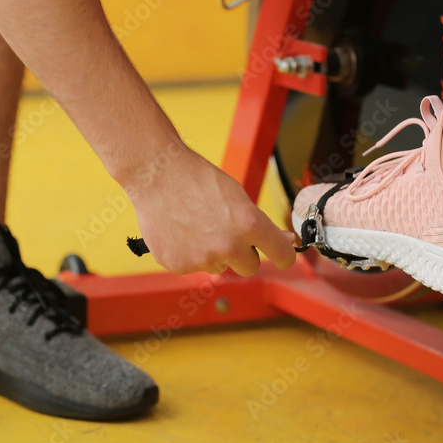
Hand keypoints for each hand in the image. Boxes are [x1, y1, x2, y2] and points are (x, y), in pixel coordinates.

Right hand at [128, 149, 298, 275]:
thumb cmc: (197, 179)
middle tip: (225, 231)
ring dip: (213, 253)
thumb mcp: (237, 196)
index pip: (282, 255)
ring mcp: (202, 259)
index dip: (284, 256)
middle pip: (249, 267)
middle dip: (243, 254)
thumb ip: (260, 223)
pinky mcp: (179, 265)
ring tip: (197, 225)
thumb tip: (285, 241)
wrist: (157, 175)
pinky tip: (181, 231)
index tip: (282, 256)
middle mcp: (228, 246)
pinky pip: (194, 266)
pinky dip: (189, 253)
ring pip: (219, 266)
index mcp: (249, 225)